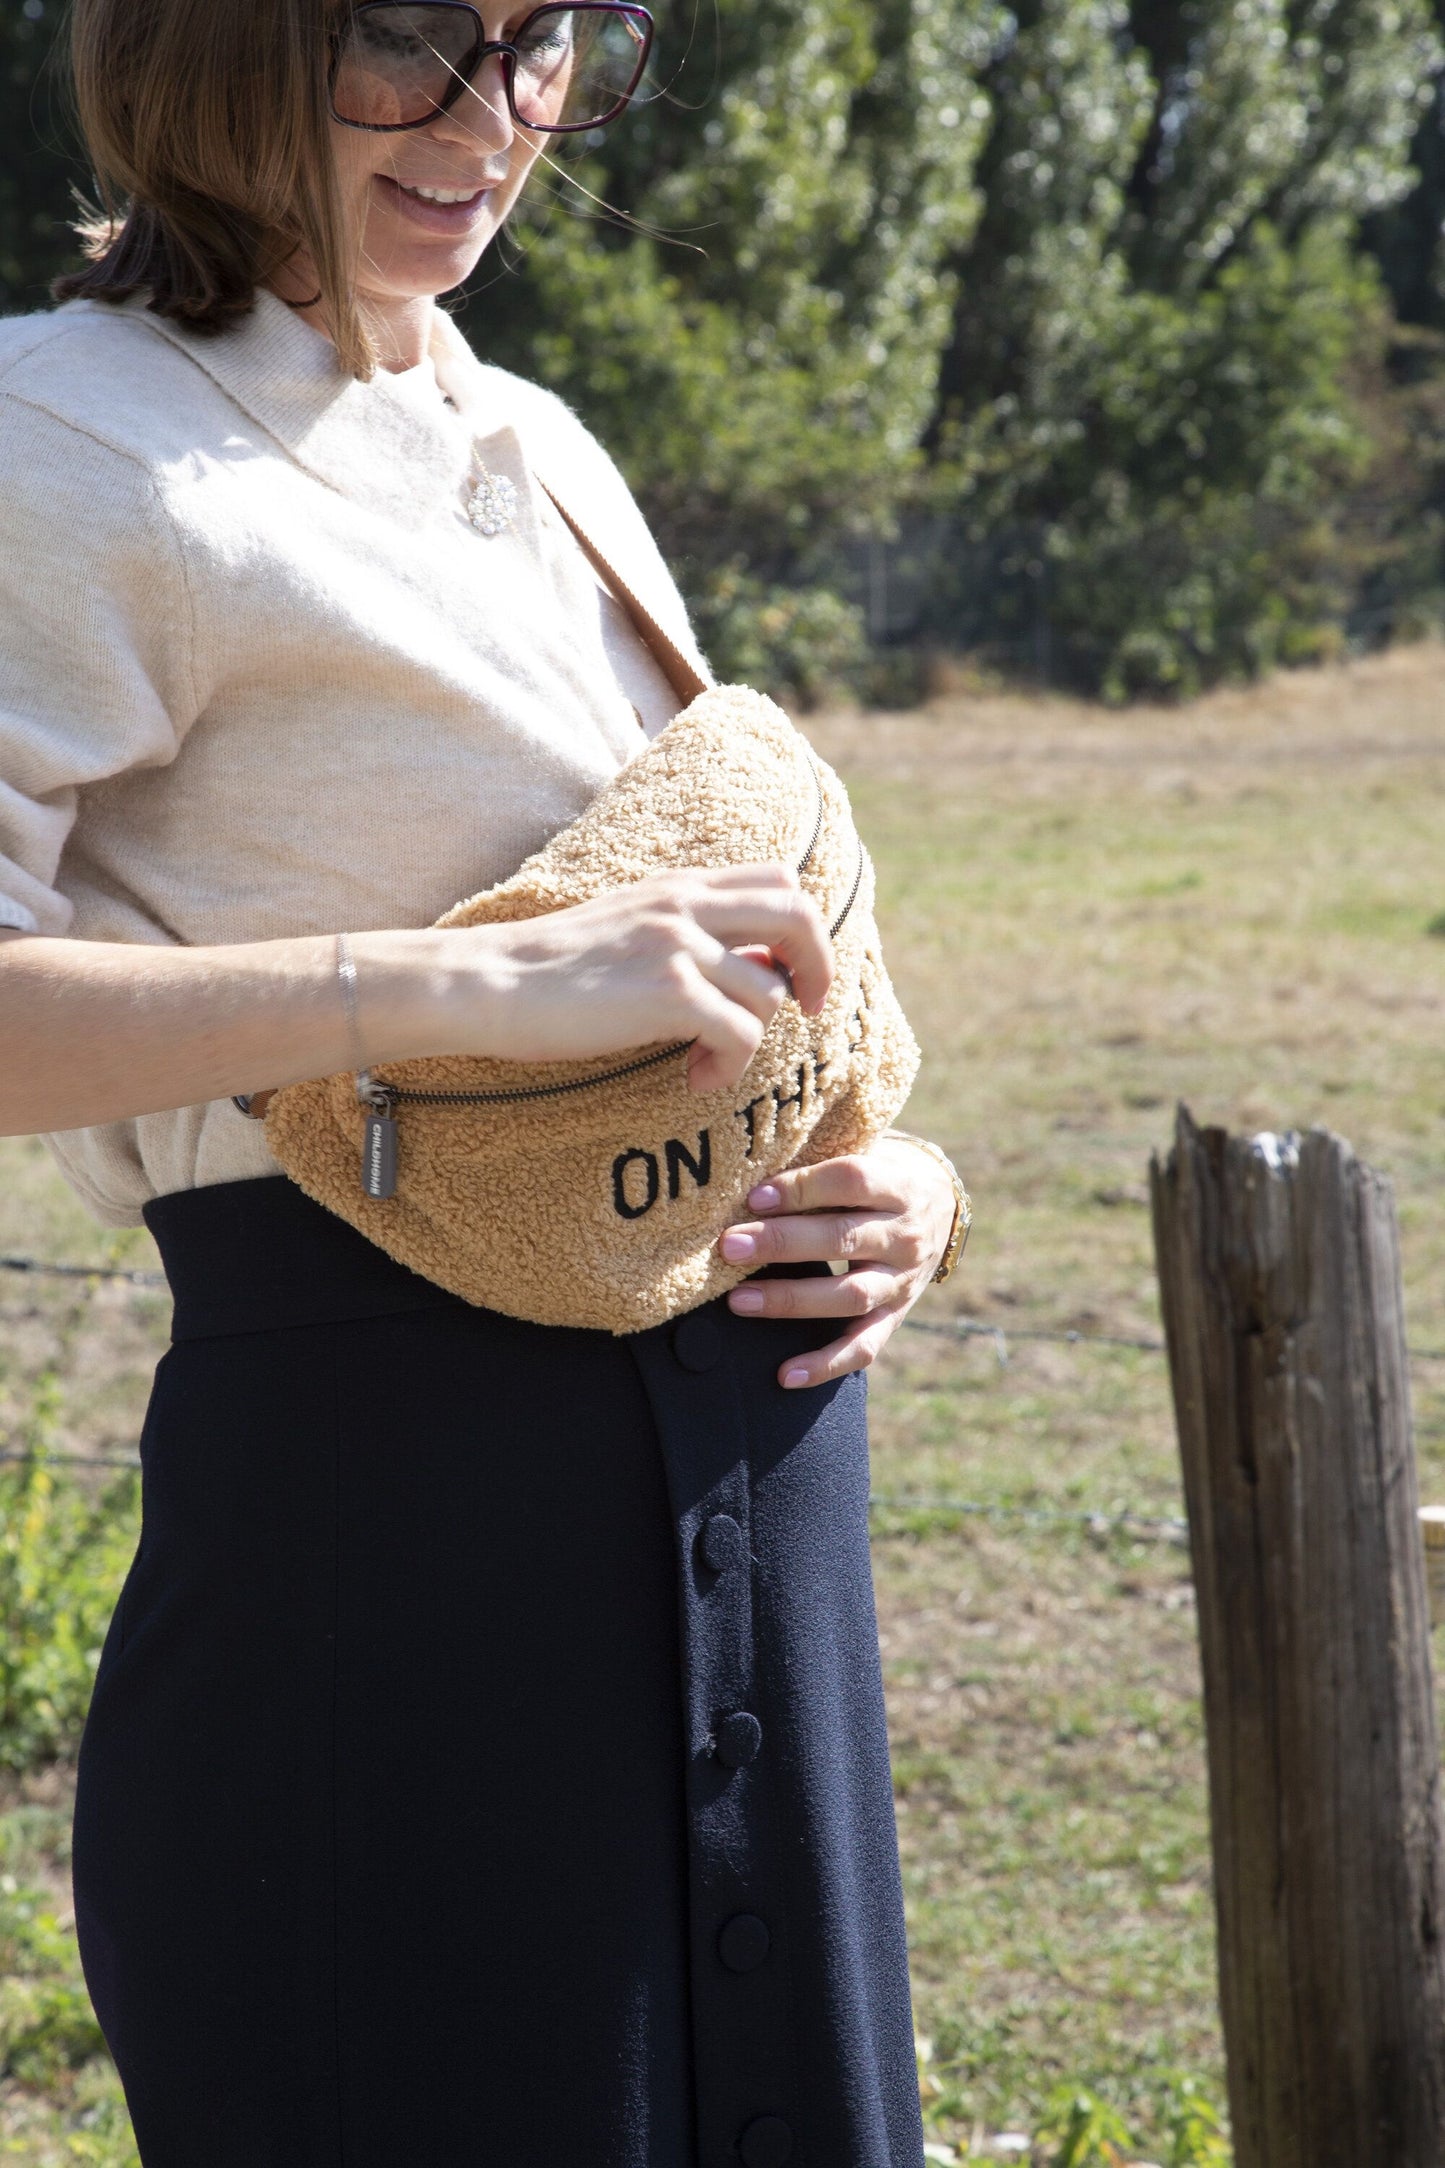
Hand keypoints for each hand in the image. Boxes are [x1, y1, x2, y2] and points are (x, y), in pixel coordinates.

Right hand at [432, 865, 832, 1091]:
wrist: (490, 983)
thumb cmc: (550, 970)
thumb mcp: (626, 927)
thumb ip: (687, 934)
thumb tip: (755, 968)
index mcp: (678, 886)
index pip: (778, 879)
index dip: (802, 927)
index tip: (794, 973)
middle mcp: (687, 906)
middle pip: (798, 915)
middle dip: (818, 967)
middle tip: (809, 1011)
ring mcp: (680, 947)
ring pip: (769, 993)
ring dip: (751, 1039)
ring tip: (704, 1063)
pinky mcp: (669, 995)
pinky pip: (743, 1034)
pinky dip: (729, 1066)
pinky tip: (694, 1079)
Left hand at [716, 1135, 959, 1387]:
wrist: (939, 1209)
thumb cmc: (877, 1177)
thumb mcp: (866, 1154)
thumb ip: (820, 1163)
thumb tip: (749, 1174)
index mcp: (899, 1186)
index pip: (851, 1181)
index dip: (802, 1188)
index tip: (754, 1197)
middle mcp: (905, 1236)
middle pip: (842, 1238)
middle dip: (781, 1243)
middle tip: (730, 1246)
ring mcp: (901, 1282)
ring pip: (848, 1295)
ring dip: (791, 1299)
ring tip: (738, 1300)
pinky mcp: (894, 1318)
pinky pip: (863, 1347)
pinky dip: (825, 1364)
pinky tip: (785, 1375)